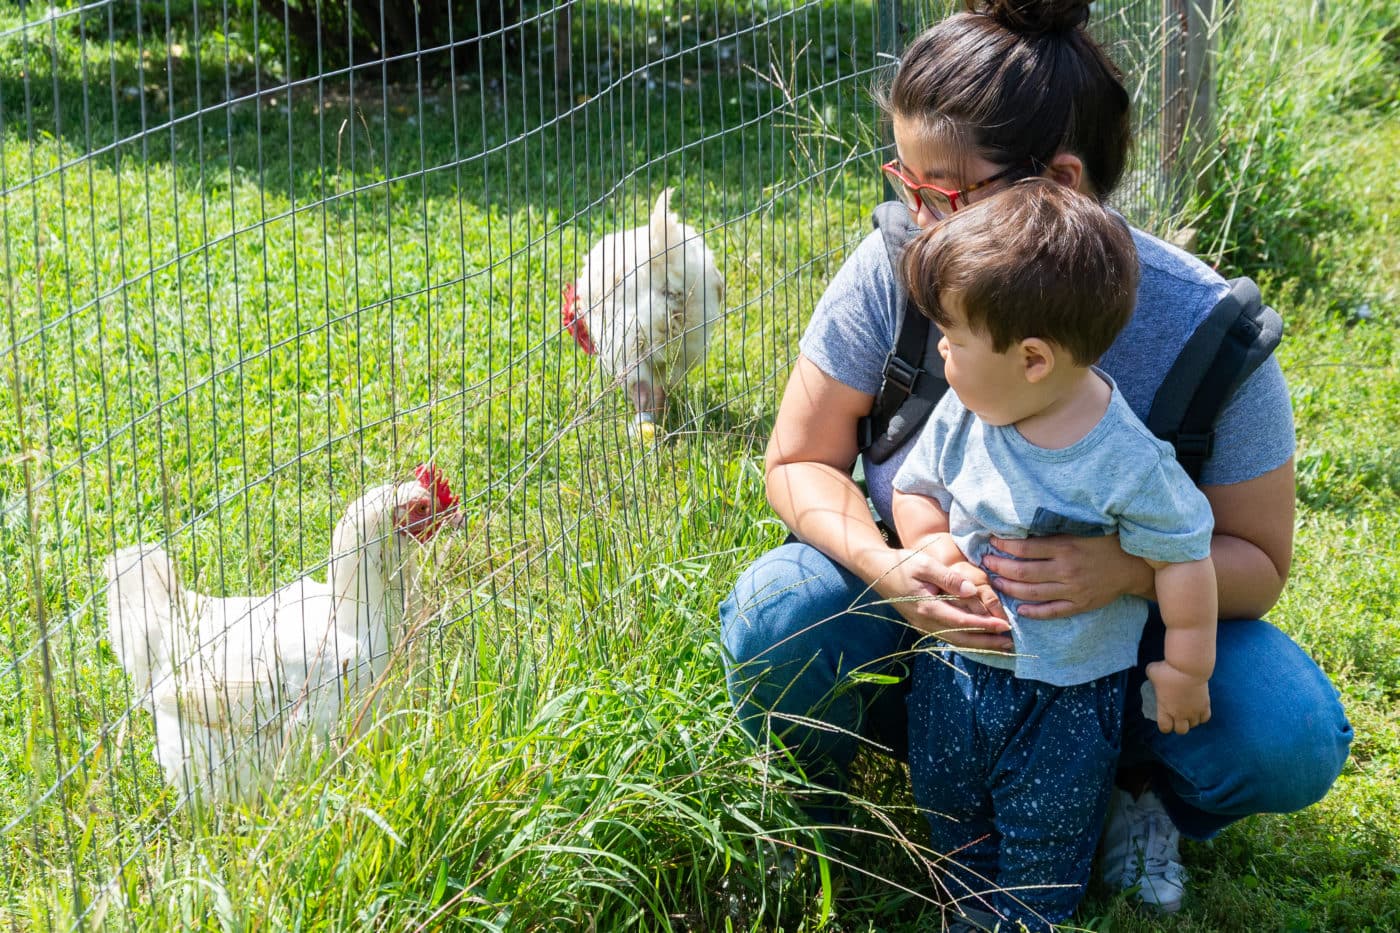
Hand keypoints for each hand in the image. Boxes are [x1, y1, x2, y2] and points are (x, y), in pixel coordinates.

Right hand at [872, 548, 1011, 651]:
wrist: (876, 570)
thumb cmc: (901, 564)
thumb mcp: (925, 564)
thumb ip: (948, 578)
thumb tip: (970, 590)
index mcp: (928, 607)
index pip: (963, 621)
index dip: (986, 626)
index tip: (1005, 626)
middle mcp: (926, 622)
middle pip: (961, 638)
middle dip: (987, 643)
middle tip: (1010, 645)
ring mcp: (923, 625)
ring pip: (955, 642)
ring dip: (978, 646)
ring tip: (999, 647)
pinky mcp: (922, 624)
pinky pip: (947, 638)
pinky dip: (965, 642)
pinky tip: (978, 642)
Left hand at [982, 533, 1153, 619]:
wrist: (1134, 565)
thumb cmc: (1105, 542)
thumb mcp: (1080, 530)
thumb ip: (1054, 533)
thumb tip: (1022, 530)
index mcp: (1065, 547)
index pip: (1025, 549)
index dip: (1004, 546)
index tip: (991, 542)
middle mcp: (1066, 570)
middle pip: (1023, 572)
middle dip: (1000, 568)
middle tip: (987, 563)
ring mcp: (1073, 590)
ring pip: (1032, 593)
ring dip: (1009, 589)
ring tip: (996, 582)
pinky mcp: (1080, 605)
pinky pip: (1052, 612)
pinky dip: (1033, 612)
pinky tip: (1019, 609)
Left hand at [1145, 660, 1211, 733]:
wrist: (1189, 667)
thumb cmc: (1168, 670)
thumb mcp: (1153, 671)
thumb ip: (1151, 675)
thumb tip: (1152, 671)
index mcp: (1165, 709)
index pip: (1164, 727)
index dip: (1164, 725)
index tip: (1164, 718)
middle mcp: (1180, 713)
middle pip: (1181, 730)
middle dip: (1178, 725)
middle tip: (1176, 716)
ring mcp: (1194, 710)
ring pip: (1194, 724)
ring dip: (1191, 720)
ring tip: (1187, 712)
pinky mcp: (1205, 704)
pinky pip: (1206, 717)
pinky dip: (1202, 716)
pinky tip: (1198, 709)